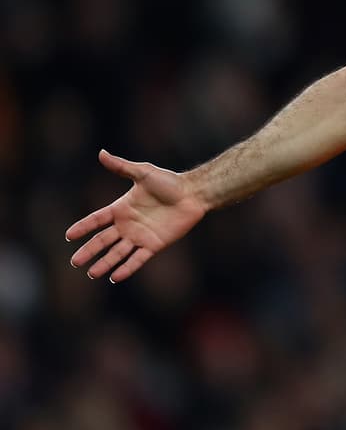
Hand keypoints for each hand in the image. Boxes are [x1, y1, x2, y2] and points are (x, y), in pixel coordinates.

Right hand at [66, 150, 207, 281]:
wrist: (194, 194)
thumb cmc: (170, 182)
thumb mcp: (143, 173)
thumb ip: (121, 167)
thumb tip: (101, 152)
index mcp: (122, 208)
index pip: (97, 220)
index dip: (83, 227)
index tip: (68, 236)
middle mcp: (128, 224)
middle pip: (103, 240)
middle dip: (89, 251)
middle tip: (75, 262)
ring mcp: (140, 236)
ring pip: (118, 253)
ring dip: (105, 263)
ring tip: (92, 273)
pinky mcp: (154, 245)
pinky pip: (138, 259)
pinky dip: (127, 267)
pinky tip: (116, 277)